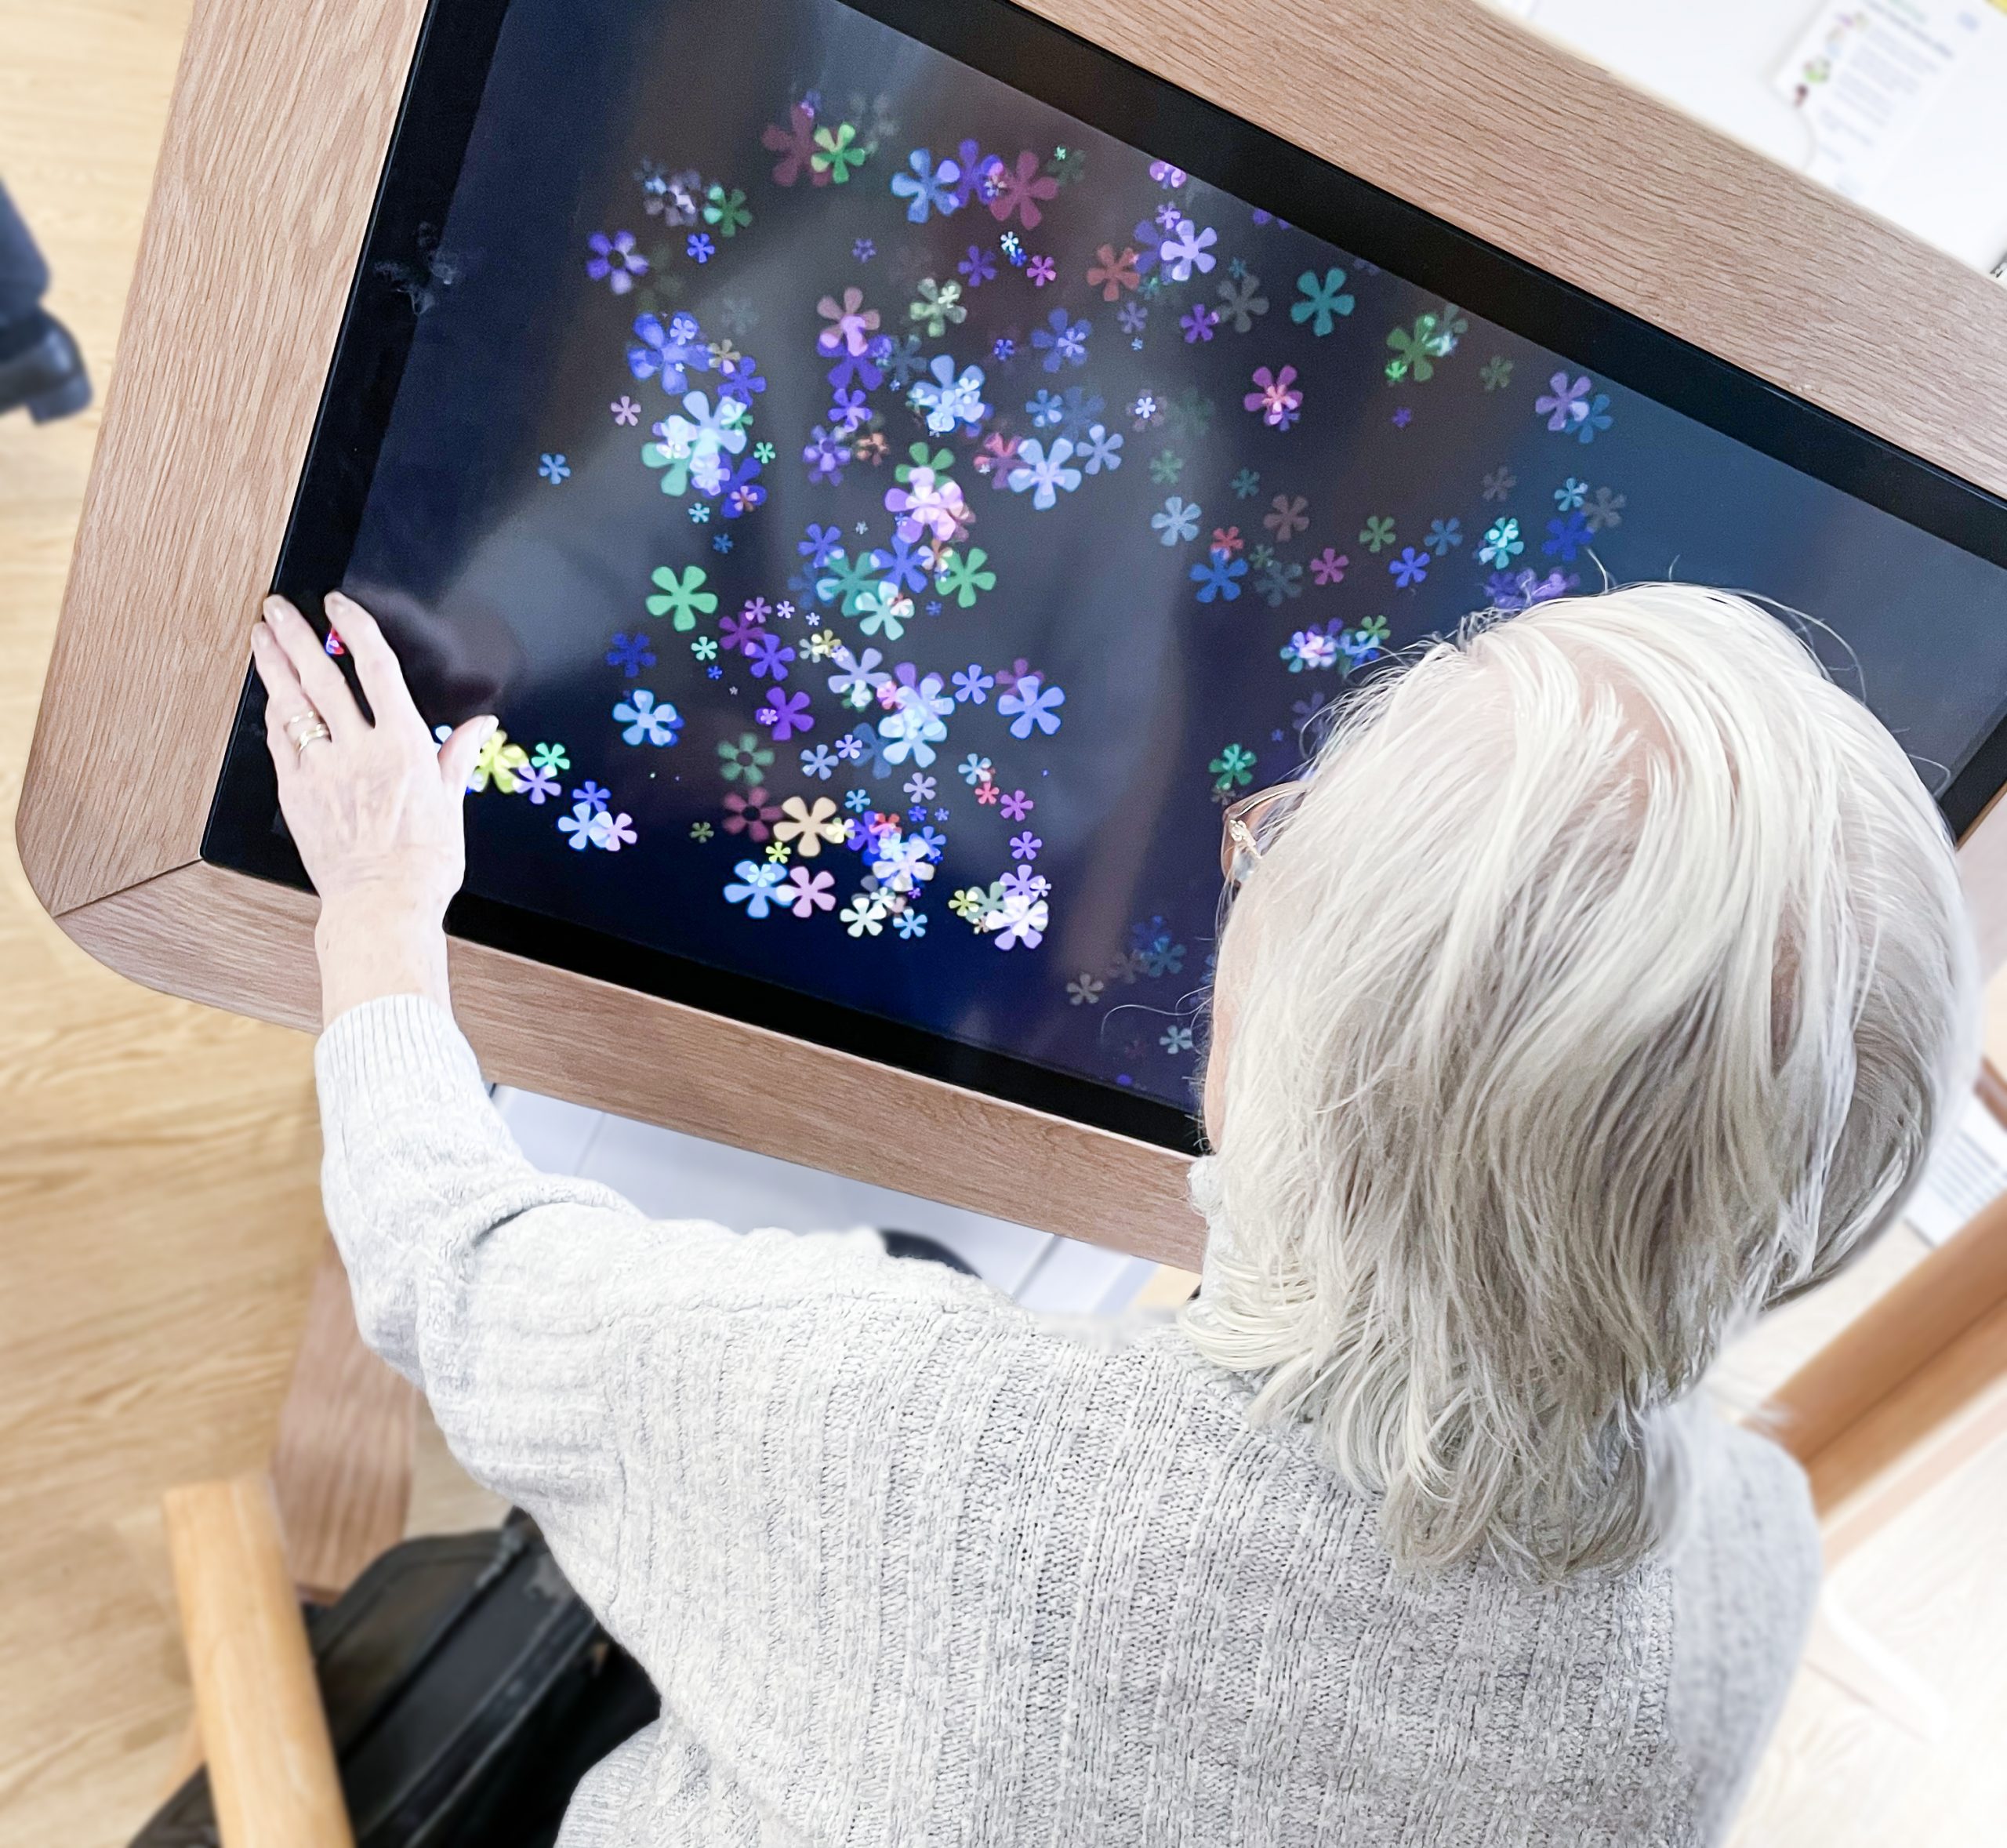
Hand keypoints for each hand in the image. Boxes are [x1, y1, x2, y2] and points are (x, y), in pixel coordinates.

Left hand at [251, 591, 494, 1024]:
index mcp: (405, 747)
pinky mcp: (296, 795)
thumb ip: (458, 753)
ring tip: (262, 637)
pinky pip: (280, 744)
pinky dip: (274, 716)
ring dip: (274, 665)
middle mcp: (361, 752)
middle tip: (278, 606)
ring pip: (292, 704)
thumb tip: (483, 724)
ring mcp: (322, 772)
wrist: (384, 905)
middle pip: (321, 676)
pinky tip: (271, 698)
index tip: (338, 607)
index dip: (354, 629)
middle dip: (296, 635)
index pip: (377, 668)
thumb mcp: (452, 802)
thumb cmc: (425, 862)